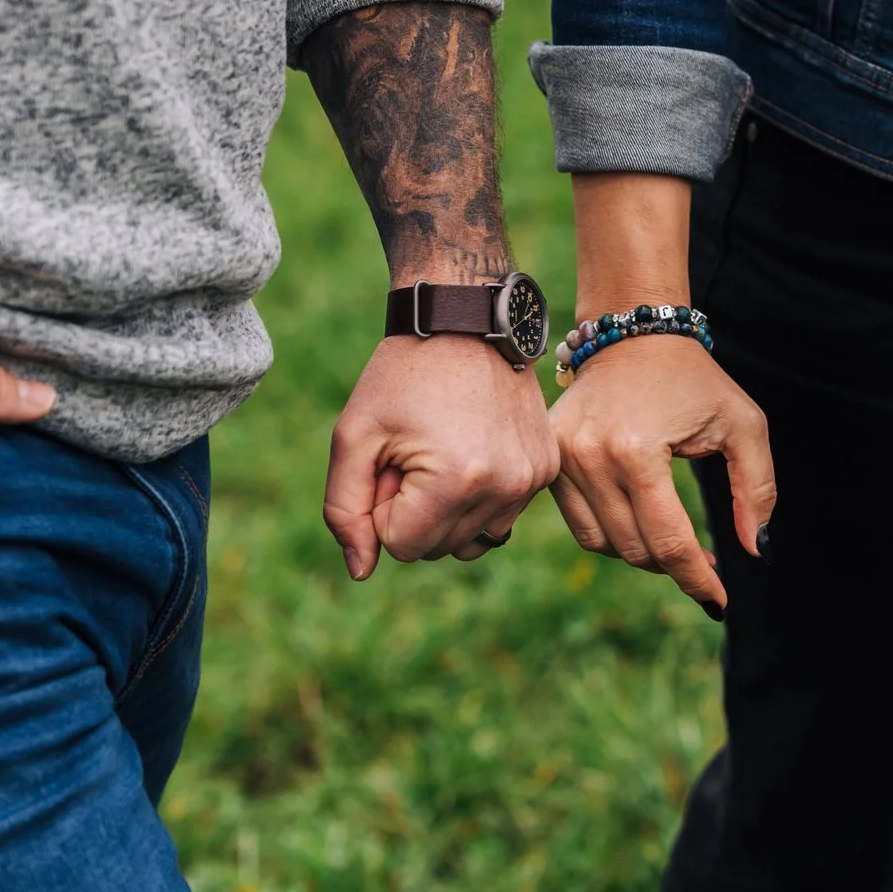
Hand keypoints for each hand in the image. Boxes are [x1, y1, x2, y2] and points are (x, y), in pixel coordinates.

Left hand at [323, 333, 559, 579]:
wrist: (467, 320)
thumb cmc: (401, 376)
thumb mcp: (353, 437)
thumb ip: (345, 511)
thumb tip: (361, 571)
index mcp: (456, 481)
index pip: (401, 547)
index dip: (383, 507)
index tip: (392, 458)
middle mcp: (506, 487)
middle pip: (437, 548)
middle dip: (414, 509)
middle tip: (416, 450)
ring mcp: (533, 480)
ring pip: (469, 540)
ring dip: (446, 509)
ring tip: (444, 451)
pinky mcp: (547, 470)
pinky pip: (499, 518)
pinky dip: (478, 499)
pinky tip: (471, 452)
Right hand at [550, 334, 774, 615]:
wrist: (633, 334)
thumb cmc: (695, 379)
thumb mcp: (743, 424)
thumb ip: (757, 489)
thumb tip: (755, 551)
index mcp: (638, 450)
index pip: (669, 541)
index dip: (698, 579)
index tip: (720, 602)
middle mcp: (590, 458)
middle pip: (635, 549)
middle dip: (676, 566)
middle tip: (707, 562)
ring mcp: (562, 458)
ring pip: (603, 544)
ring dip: (642, 553)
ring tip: (674, 539)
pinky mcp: (549, 458)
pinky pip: (580, 524)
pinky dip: (612, 535)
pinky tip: (642, 522)